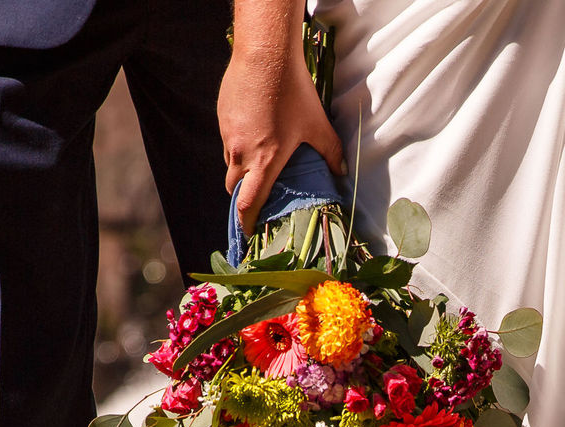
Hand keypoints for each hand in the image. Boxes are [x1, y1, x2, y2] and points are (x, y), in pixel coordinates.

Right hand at [220, 3, 346, 235]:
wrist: (265, 55)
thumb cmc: (294, 92)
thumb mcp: (317, 125)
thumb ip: (330, 152)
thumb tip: (342, 172)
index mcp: (264, 161)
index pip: (248, 204)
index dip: (247, 223)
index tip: (250, 234)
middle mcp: (241, 153)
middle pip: (234, 188)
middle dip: (243, 198)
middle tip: (256, 200)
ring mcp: (228, 135)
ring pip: (230, 163)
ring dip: (240, 171)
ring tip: (258, 165)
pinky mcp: (222, 117)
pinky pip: (227, 141)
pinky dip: (237, 146)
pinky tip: (253, 134)